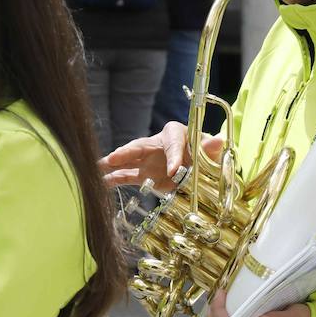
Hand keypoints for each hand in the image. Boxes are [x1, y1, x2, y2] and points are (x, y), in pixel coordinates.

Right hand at [98, 121, 223, 192]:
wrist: (198, 161)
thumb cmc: (202, 151)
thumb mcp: (208, 149)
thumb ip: (209, 148)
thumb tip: (218, 140)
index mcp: (175, 134)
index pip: (173, 143)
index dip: (173, 156)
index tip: (174, 171)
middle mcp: (156, 144)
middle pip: (140, 146)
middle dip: (127, 153)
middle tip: (114, 158)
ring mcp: (148, 160)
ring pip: (129, 161)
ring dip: (114, 164)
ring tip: (97, 167)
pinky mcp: (145, 175)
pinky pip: (127, 176)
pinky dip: (115, 179)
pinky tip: (101, 183)